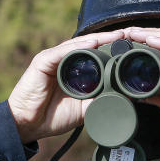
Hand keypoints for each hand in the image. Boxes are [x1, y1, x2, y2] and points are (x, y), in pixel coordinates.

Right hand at [7, 30, 126, 142]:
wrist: (29, 125)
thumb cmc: (53, 116)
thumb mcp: (84, 108)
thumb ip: (100, 100)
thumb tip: (123, 97)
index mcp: (73, 69)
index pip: (95, 54)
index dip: (111, 49)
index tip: (130, 47)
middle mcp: (63, 60)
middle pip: (88, 45)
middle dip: (108, 39)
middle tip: (127, 35)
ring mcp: (52, 59)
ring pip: (77, 44)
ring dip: (97, 39)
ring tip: (115, 36)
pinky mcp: (42, 62)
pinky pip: (61, 52)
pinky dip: (77, 47)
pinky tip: (92, 43)